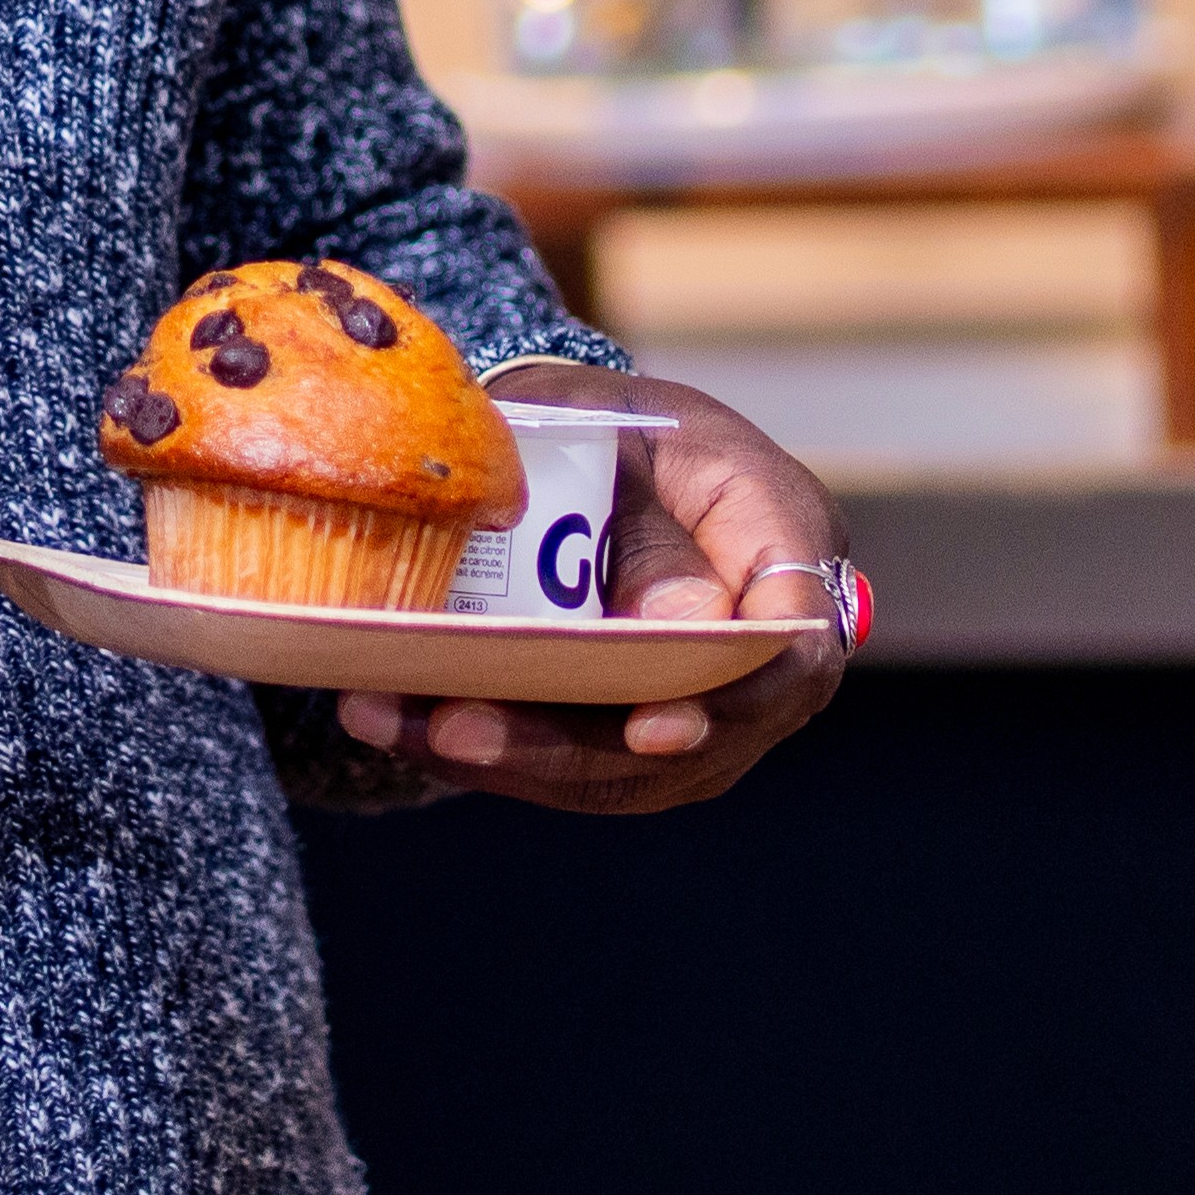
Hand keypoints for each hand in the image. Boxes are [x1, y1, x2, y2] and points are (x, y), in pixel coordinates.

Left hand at [325, 368, 851, 814]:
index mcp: (785, 534)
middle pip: (703, 732)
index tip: (650, 729)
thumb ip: (649, 532)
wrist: (568, 444)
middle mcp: (766, 633)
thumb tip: (676, 628)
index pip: (791, 640)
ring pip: (633, 771)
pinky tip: (404, 726)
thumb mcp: (616, 434)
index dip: (732, 696)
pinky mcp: (644, 732)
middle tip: (456, 729)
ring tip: (405, 725)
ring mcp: (713, 696)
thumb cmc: (599, 423)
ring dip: (515, 761)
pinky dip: (495, 755)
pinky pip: (583, 768)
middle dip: (573, 745)